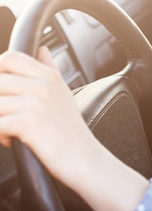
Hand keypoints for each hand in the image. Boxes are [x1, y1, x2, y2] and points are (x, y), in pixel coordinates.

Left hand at [0, 48, 148, 210]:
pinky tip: (10, 141)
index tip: (1, 90)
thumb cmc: (71, 132)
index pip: (11, 58)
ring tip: (8, 131)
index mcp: (50, 77)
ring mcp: (36, 103)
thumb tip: (42, 50)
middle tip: (6, 115)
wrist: (84, 160)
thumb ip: (50, 70)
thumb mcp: (64, 94)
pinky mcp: (29, 123)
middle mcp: (43, 86)